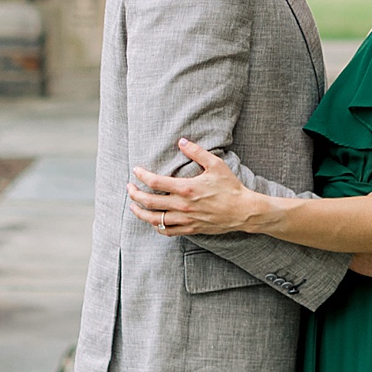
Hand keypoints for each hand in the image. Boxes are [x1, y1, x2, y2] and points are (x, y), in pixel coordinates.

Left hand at [127, 138, 259, 237]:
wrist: (243, 211)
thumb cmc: (230, 187)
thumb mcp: (216, 164)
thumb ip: (197, 152)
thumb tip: (181, 141)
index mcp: (186, 188)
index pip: (155, 182)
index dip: (141, 176)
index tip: (136, 171)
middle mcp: (182, 205)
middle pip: (149, 202)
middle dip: (134, 195)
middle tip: (129, 188)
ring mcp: (185, 219)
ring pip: (154, 219)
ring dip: (140, 213)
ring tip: (133, 206)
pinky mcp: (191, 229)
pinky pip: (167, 231)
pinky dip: (157, 226)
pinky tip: (153, 220)